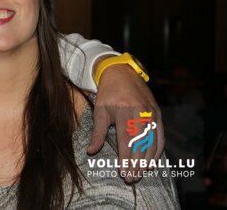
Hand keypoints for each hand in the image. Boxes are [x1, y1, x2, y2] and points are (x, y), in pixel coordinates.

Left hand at [87, 64, 163, 183]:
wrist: (122, 72)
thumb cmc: (108, 93)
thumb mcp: (99, 110)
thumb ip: (97, 133)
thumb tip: (91, 152)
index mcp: (124, 111)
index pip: (127, 140)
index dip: (126, 159)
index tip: (124, 173)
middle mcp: (140, 112)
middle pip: (141, 144)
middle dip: (137, 164)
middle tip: (132, 178)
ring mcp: (152, 113)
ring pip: (152, 142)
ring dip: (147, 160)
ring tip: (140, 173)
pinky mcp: (158, 113)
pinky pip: (160, 136)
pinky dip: (157, 150)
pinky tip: (152, 161)